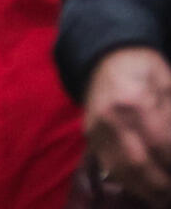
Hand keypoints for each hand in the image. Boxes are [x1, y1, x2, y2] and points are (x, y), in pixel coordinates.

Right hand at [85, 47, 170, 202]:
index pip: (159, 143)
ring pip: (120, 170)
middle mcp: (110, 119)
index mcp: (133, 102)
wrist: (106, 57)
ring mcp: (96, 128)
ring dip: (144, 188)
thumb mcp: (167, 85)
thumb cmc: (143, 69)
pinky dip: (127, 181)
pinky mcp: (89, 135)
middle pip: (138, 162)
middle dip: (160, 183)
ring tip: (161, 196)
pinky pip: (108, 165)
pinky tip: (143, 187)